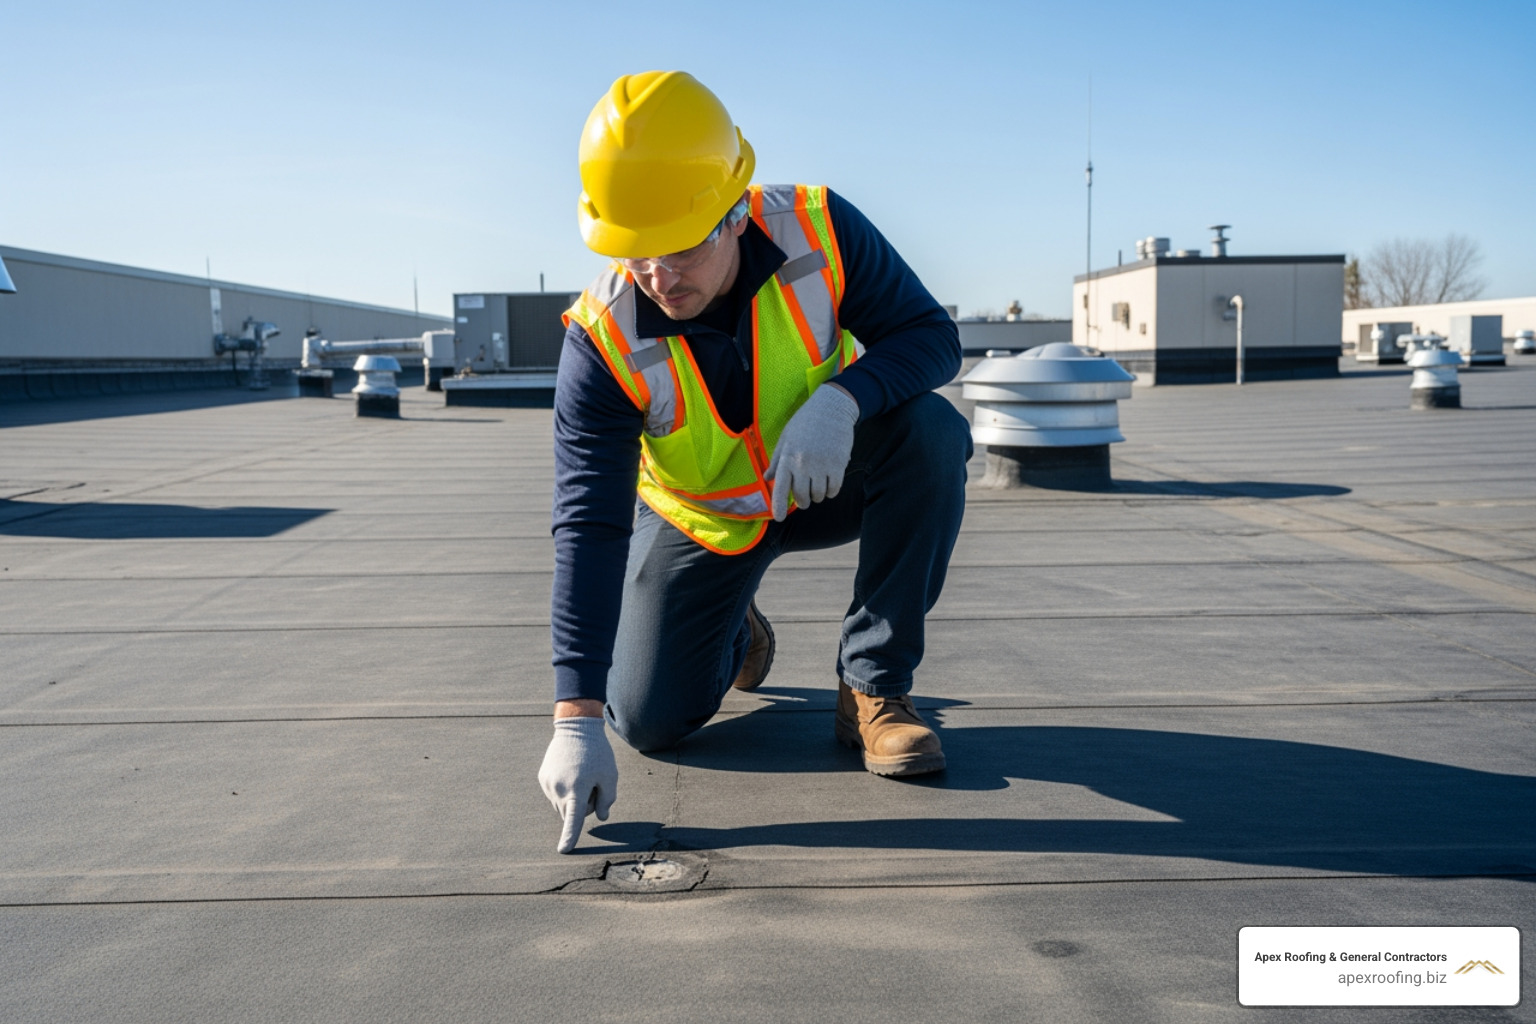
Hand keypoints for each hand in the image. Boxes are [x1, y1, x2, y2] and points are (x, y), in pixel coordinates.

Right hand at [537, 715, 616, 853]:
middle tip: (592, 785)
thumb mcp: (609, 775)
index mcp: (577, 790)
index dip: (570, 836)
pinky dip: (563, 790)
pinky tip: (571, 771)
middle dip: (582, 808)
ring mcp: (548, 784)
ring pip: (561, 805)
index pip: (573, 819)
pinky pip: (554, 794)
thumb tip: (601, 816)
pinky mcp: (543, 777)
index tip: (564, 851)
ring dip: (572, 799)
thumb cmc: (597, 752)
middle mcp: (559, 789)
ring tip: (581, 775)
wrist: (575, 727)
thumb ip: (607, 799)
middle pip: (570, 814)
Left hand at [767, 384, 858, 520]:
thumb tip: (768, 478)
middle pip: (801, 496)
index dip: (778, 507)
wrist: (831, 408)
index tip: (779, 518)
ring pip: (818, 496)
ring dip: (818, 496)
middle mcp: (803, 464)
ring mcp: (821, 466)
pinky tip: (829, 484)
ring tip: (817, 487)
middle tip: (804, 498)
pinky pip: (833, 489)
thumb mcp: (786, 439)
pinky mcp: (838, 465)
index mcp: (787, 458)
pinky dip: (831, 491)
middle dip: (803, 501)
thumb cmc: (805, 422)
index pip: (780, 489)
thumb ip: (777, 461)